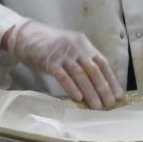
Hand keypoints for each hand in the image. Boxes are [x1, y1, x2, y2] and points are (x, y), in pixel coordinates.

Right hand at [6, 20, 122, 108]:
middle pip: (93, 70)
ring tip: (96, 106)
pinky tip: (78, 98)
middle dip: (103, 88)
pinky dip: (72, 87)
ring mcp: (62, 54)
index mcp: (83, 43)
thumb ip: (81, 58)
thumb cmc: (48, 44)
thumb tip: (96, 80)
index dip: (111, 79)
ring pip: (80, 75)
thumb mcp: (69, 46)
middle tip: (109, 103)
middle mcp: (75, 47)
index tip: (117, 94)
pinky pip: (63, 76)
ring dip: (90, 92)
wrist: (25, 35)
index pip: (102, 62)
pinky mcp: (49, 61)